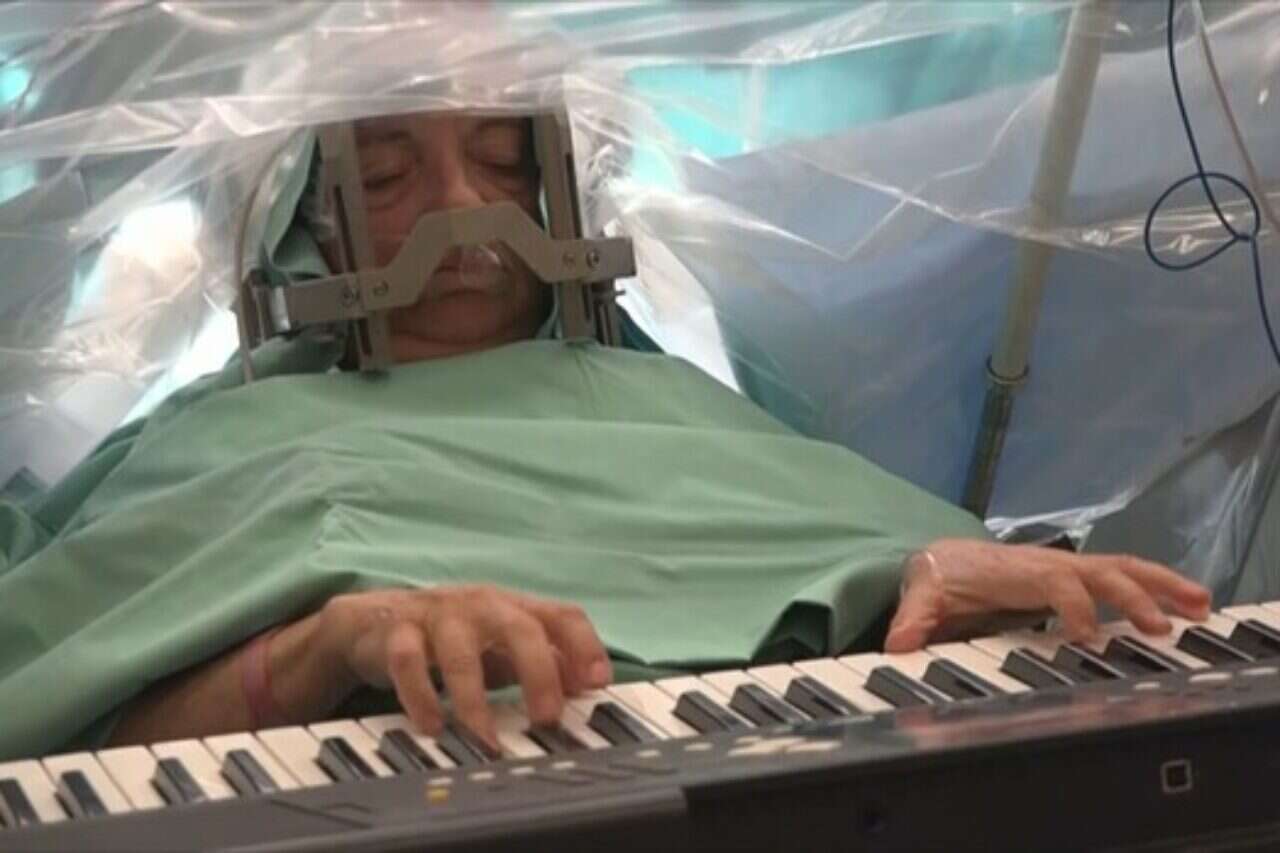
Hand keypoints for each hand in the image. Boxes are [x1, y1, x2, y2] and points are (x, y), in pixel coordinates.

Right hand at [316, 585, 611, 750]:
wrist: (378, 619)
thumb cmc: (455, 636)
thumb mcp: (505, 647)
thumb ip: (546, 662)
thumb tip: (586, 685)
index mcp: (515, 609)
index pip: (562, 614)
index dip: (585, 645)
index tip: (598, 682)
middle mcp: (483, 606)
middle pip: (519, 627)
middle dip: (538, 672)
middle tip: (546, 717)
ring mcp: (440, 616)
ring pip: (461, 652)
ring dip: (475, 700)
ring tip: (485, 739)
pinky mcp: (398, 632)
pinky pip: (408, 663)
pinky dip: (421, 697)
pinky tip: (432, 726)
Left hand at [884, 538, 1210, 652]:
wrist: (942, 556)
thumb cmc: (939, 575)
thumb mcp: (921, 595)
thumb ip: (912, 620)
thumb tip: (898, 645)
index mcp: (1016, 571)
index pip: (1055, 582)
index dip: (1074, 607)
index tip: (1086, 639)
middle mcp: (1048, 564)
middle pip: (1101, 570)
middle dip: (1133, 594)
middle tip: (1162, 626)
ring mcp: (1066, 568)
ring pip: (1121, 568)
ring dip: (1161, 585)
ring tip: (1202, 604)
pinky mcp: (1076, 577)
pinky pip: (1121, 577)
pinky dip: (1156, 588)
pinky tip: (1187, 605)